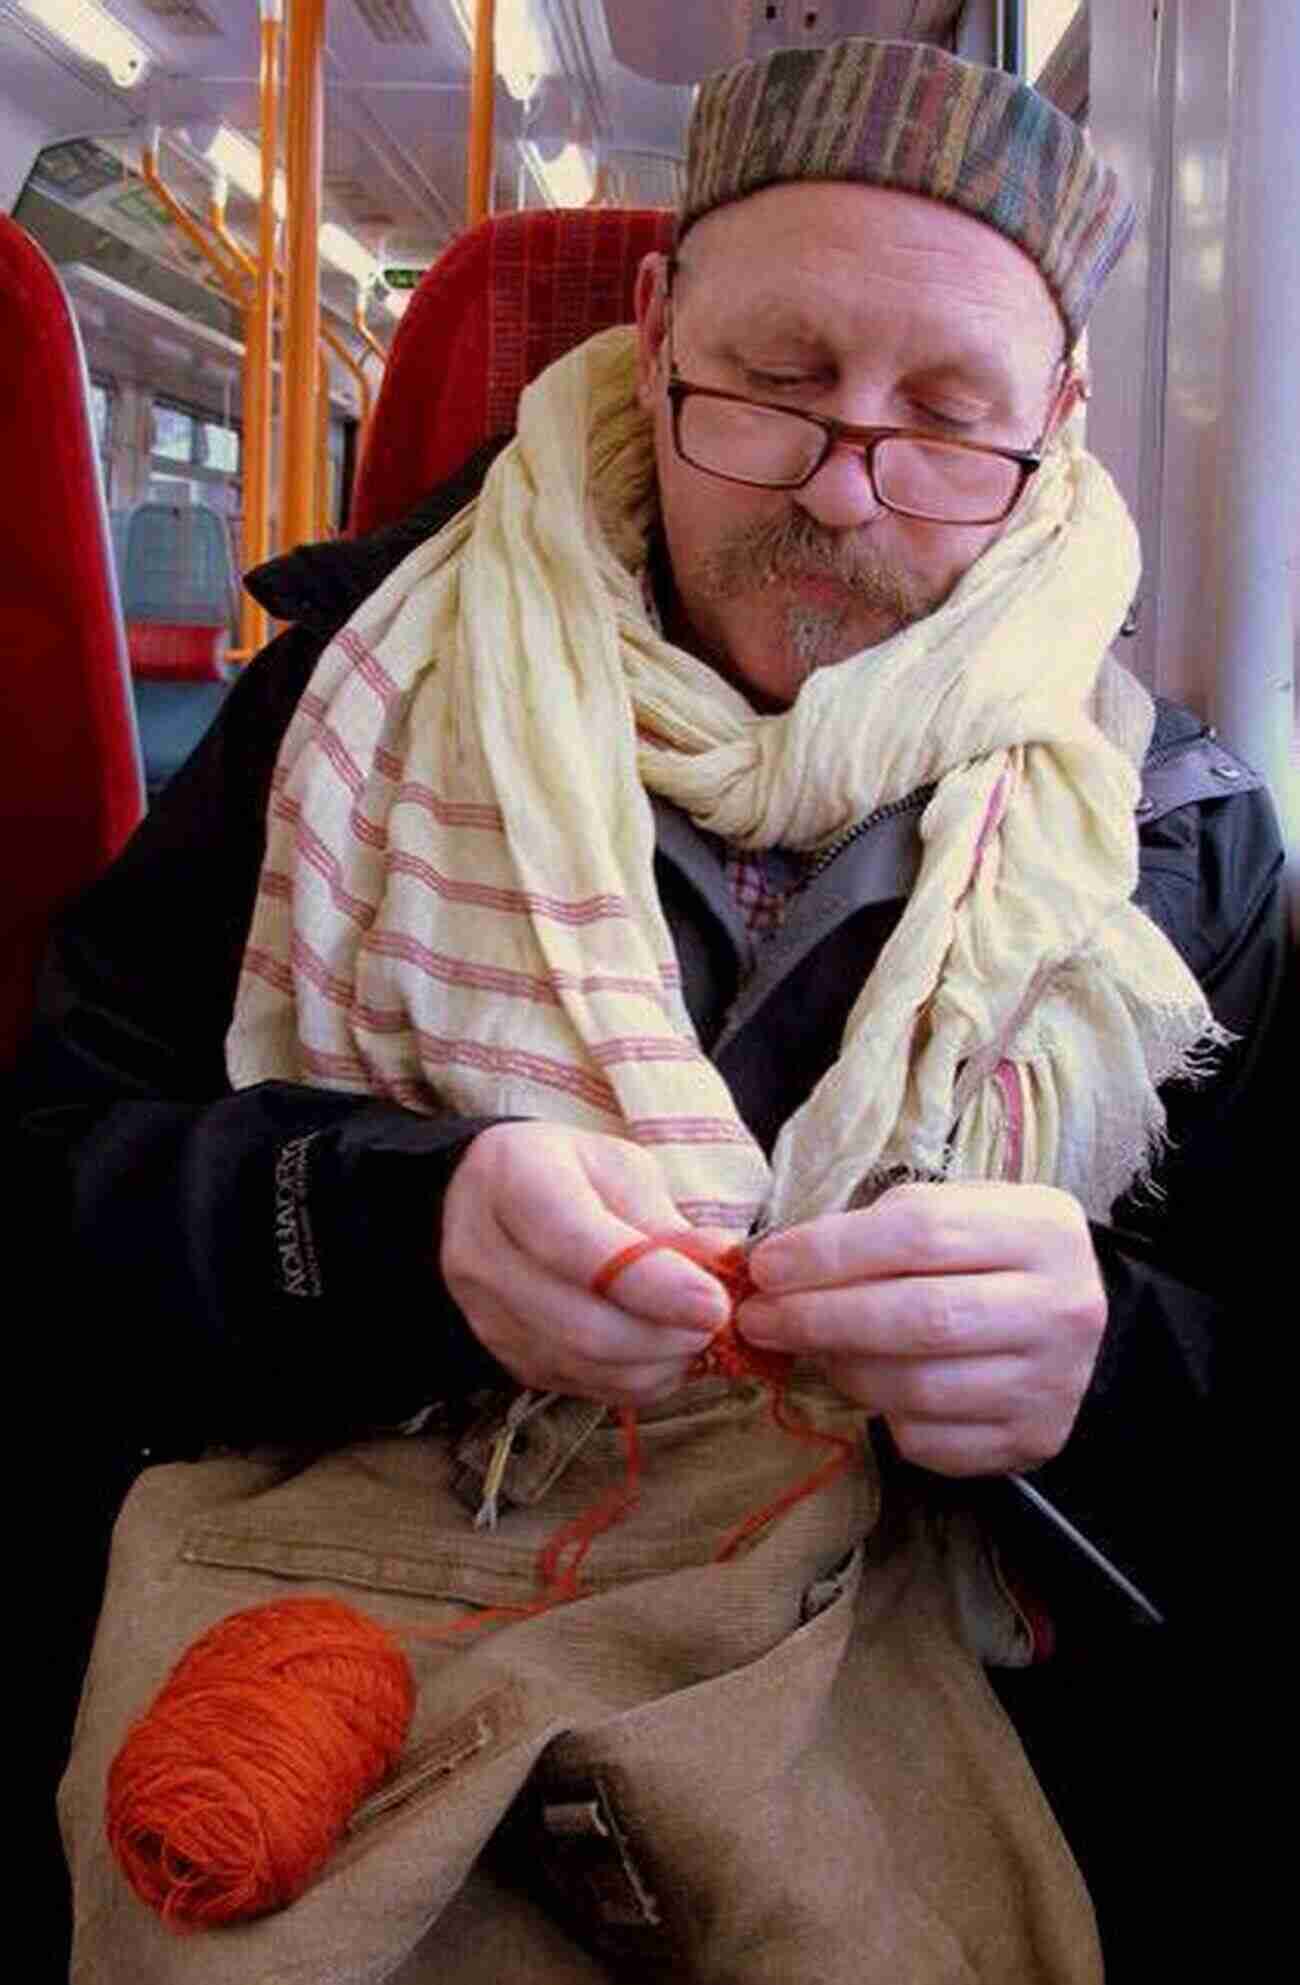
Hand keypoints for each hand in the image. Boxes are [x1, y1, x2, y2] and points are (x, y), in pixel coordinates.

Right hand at [441, 1123, 733, 1404]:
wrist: (494, 1200)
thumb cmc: (571, 1175)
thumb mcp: (621, 1169)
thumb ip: (665, 1220)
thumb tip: (722, 1262)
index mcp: (512, 1180)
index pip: (578, 1246)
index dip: (653, 1284)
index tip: (714, 1303)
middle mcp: (481, 1252)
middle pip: (580, 1324)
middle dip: (663, 1336)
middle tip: (717, 1323)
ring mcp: (484, 1313)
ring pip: (582, 1365)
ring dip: (655, 1364)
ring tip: (695, 1336)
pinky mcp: (504, 1356)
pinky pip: (578, 1387)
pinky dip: (634, 1381)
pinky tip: (662, 1354)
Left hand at [740, 1183, 1106, 1475]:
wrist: (1090, 1342)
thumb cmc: (999, 1264)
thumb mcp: (965, 1217)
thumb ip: (888, 1227)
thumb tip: (782, 1262)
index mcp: (1039, 1230)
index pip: (920, 1232)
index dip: (830, 1251)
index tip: (766, 1265)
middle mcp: (1057, 1307)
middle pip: (919, 1315)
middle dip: (820, 1317)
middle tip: (758, 1319)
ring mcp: (1048, 1383)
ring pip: (917, 1387)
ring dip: (842, 1369)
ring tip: (808, 1349)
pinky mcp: (1029, 1442)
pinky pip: (929, 1440)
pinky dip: (882, 1417)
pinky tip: (867, 1388)